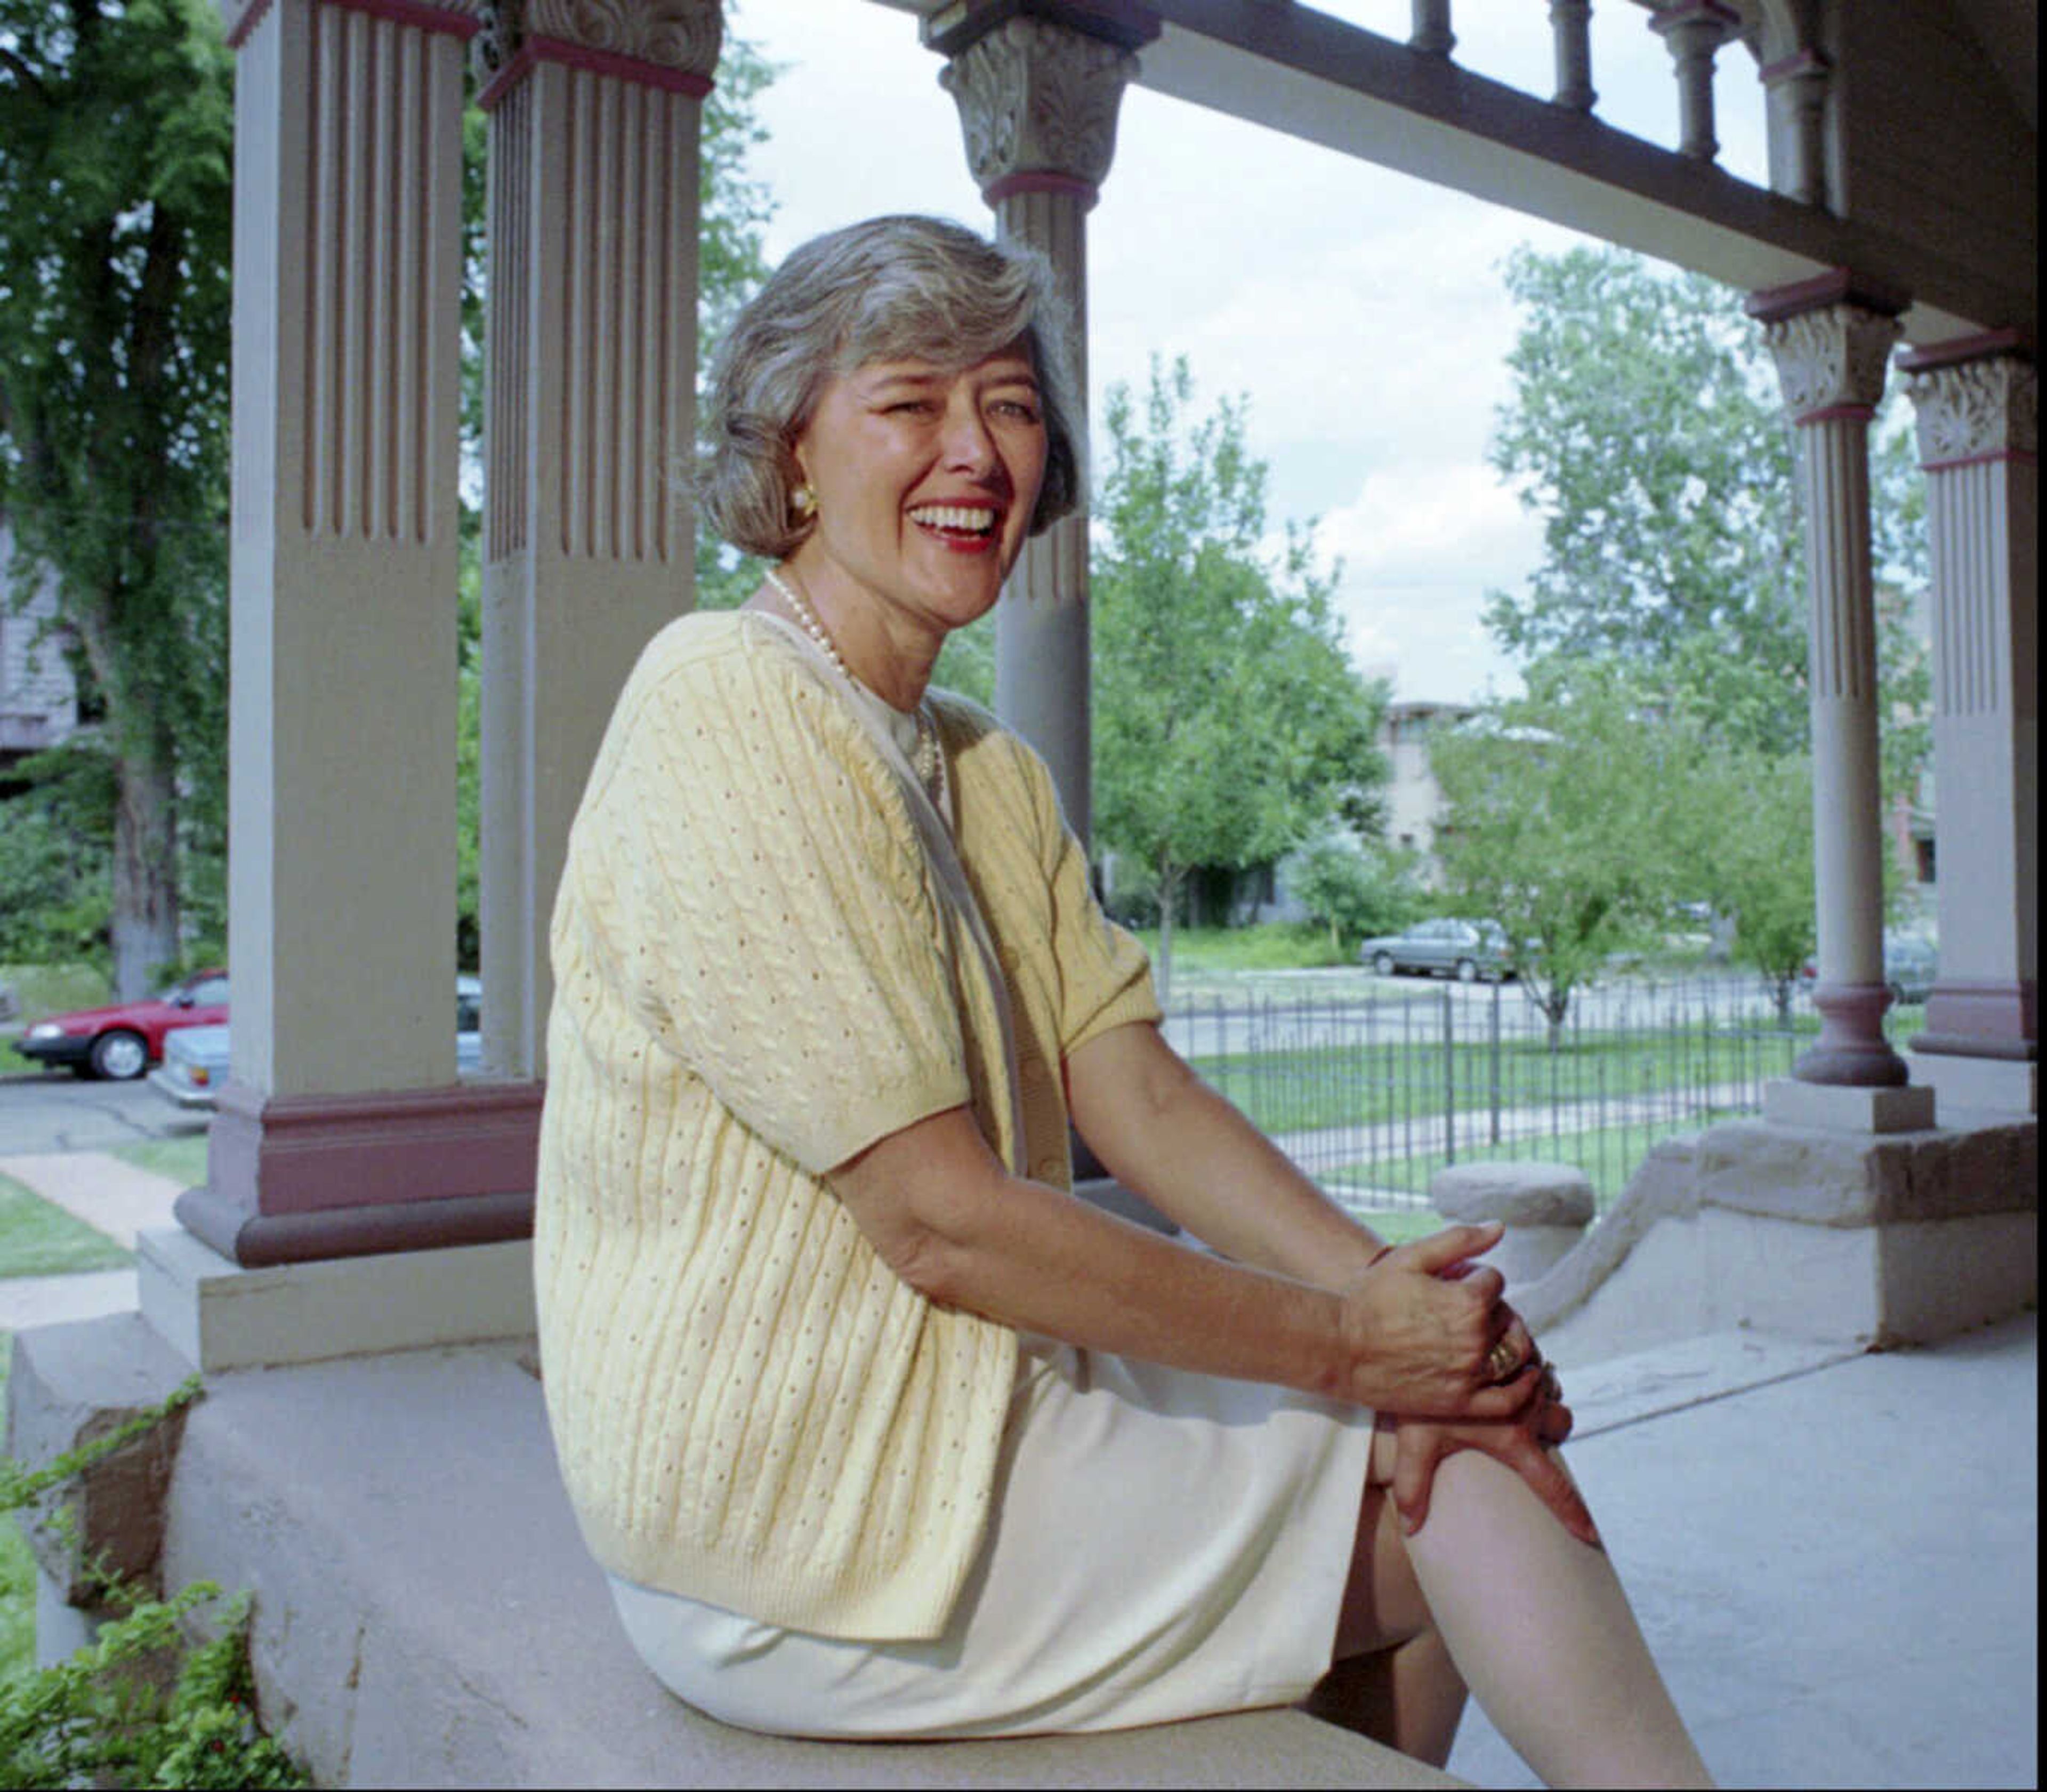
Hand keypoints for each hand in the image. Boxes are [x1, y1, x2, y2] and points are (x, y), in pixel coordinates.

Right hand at [1337, 1224, 1542, 1420]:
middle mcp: (1476, 1339)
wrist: (1338, 1347)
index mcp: (1468, 1300)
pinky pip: (1509, 1399)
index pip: (1494, 1281)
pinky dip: (1523, 1387)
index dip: (1473, 1277)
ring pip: (1516, 1354)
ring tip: (1485, 1336)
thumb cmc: (1370, 1298)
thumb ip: (1459, 1240)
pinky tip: (1522, 1375)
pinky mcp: (1461, 1403)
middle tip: (1459, 1309)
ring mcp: (1470, 1374)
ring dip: (1509, 1340)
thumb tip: (1500, 1227)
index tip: (1450, 1282)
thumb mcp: (1410, 1257)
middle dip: (1488, 1307)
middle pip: (1506, 1316)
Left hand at [1389, 1365, 1599, 1548]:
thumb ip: (1413, 1486)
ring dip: (1540, 1395)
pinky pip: (1539, 1362)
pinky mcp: (1525, 1351)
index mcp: (1512, 1438)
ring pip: (1554, 1392)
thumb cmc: (1420, 1398)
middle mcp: (1530, 1411)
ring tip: (1512, 1394)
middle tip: (1526, 1427)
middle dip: (1552, 1428)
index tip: (1591, 1534)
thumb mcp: (1416, 1442)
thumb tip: (1409, 1528)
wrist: (1425, 1344)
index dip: (1572, 1511)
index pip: (1550, 1484)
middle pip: (1562, 1425)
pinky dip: (1528, 1367)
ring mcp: (1531, 1380)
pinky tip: (1503, 1367)